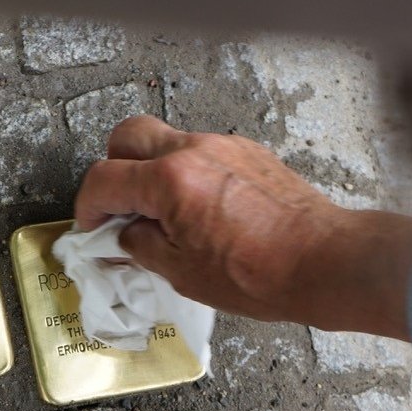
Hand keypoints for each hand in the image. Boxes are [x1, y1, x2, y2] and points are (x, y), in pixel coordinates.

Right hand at [75, 116, 411, 337]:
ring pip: (167, 141)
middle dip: (113, 169)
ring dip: (152, 170)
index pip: (104, 179)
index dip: (88, 207)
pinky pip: (202, 152)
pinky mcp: (248, 152)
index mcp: (169, 180)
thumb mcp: (182, 273)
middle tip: (118, 207)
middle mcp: (194, 151)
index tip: (92, 227)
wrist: (323, 262)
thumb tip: (123, 237)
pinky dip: (187, 173)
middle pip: (127, 136)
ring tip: (162, 215)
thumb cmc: (260, 273)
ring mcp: (224, 146)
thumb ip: (141, 246)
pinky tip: (199, 211)